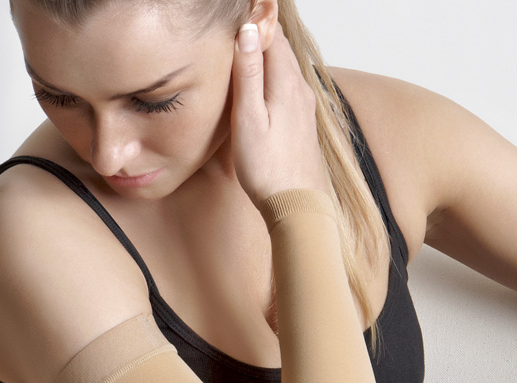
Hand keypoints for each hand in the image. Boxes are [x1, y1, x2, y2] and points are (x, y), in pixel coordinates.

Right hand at [231, 23, 328, 205]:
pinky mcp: (303, 123)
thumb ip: (248, 74)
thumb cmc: (267, 167)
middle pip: (281, 48)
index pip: (272, 35)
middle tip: (238, 27)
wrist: (296, 204)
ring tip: (247, 50)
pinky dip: (275, 77)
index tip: (236, 15)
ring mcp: (305, 107)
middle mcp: (301, 90)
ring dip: (268, 56)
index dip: (254, 22)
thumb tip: (247, 31)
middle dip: (261, 34)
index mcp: (286, 83)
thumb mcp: (248, 119)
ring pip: (287, 68)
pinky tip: (264, 87)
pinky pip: (290, 87)